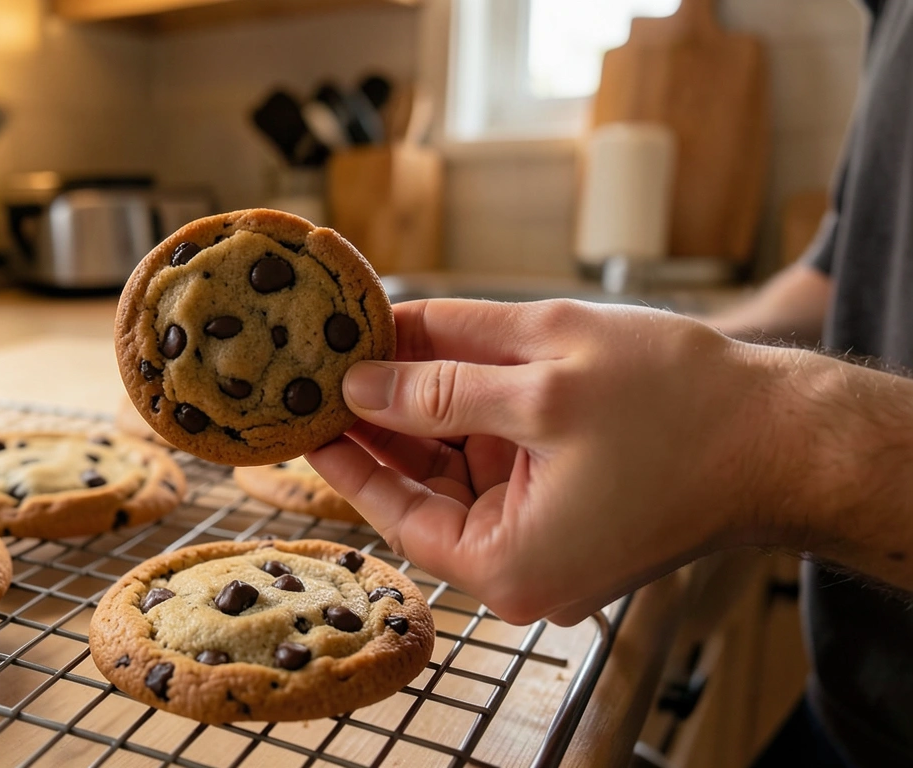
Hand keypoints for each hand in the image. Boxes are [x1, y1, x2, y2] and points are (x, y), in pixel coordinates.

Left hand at [306, 299, 788, 625]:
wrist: (786, 434)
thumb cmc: (684, 408)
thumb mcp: (545, 374)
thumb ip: (441, 377)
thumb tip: (360, 377)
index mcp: (507, 564)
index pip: (391, 509)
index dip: (339, 452)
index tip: (294, 410)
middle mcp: (519, 567)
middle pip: (418, 487)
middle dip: (377, 416)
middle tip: (322, 362)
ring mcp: (543, 538)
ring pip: (453, 465)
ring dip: (417, 404)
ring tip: (368, 345)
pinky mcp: (563, 505)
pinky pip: (494, 456)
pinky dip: (463, 407)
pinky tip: (429, 356)